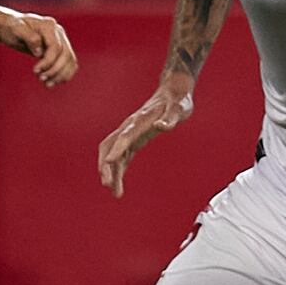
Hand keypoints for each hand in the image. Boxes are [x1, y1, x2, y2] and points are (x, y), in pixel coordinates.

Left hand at [5, 8, 80, 86]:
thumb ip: (29, 37)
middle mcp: (58, 32)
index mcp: (48, 25)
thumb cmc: (12, 29)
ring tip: (47, 84)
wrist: (13, 28)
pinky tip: (54, 82)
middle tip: (41, 79)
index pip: (55, 47)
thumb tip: (39, 52)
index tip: (35, 71)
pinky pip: (69, 62)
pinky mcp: (61, 48)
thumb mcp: (16, 30)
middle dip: (55, 70)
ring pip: (70, 60)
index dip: (48, 61)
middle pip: (65, 54)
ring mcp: (62, 40)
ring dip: (61, 74)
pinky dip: (65, 74)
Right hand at [96, 80, 191, 195]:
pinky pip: (121, 155)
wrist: (173, 92)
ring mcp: (129, 132)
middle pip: (110, 146)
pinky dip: (117, 169)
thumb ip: (170, 118)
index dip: (116, 149)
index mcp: (140, 120)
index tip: (108, 163)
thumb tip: (161, 126)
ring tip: (115, 192)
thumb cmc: (177, 101)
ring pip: (112, 152)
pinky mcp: (133, 138)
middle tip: (108, 185)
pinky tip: (118, 183)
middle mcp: (130, 126)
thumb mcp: (179, 109)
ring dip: (110, 171)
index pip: (124, 136)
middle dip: (106, 165)